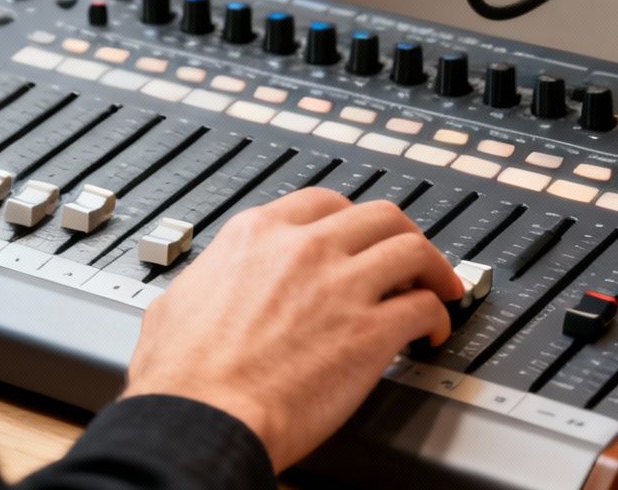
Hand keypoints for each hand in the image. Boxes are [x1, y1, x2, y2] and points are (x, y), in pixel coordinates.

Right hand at [119, 187, 463, 470]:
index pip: (322, 202)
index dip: (349, 219)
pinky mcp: (371, 332)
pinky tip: (430, 335)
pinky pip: (425, 308)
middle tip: (411, 258)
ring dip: (432, 268)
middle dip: (401, 235)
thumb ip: (210, 280)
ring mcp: (341, 286)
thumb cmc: (183, 373)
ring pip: (413, 249)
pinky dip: (437, 318)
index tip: (358, 237)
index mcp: (256, 235)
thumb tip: (209, 289)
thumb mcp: (179, 299)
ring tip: (438, 289)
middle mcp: (303, 249)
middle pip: (379, 215)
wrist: (203, 415)